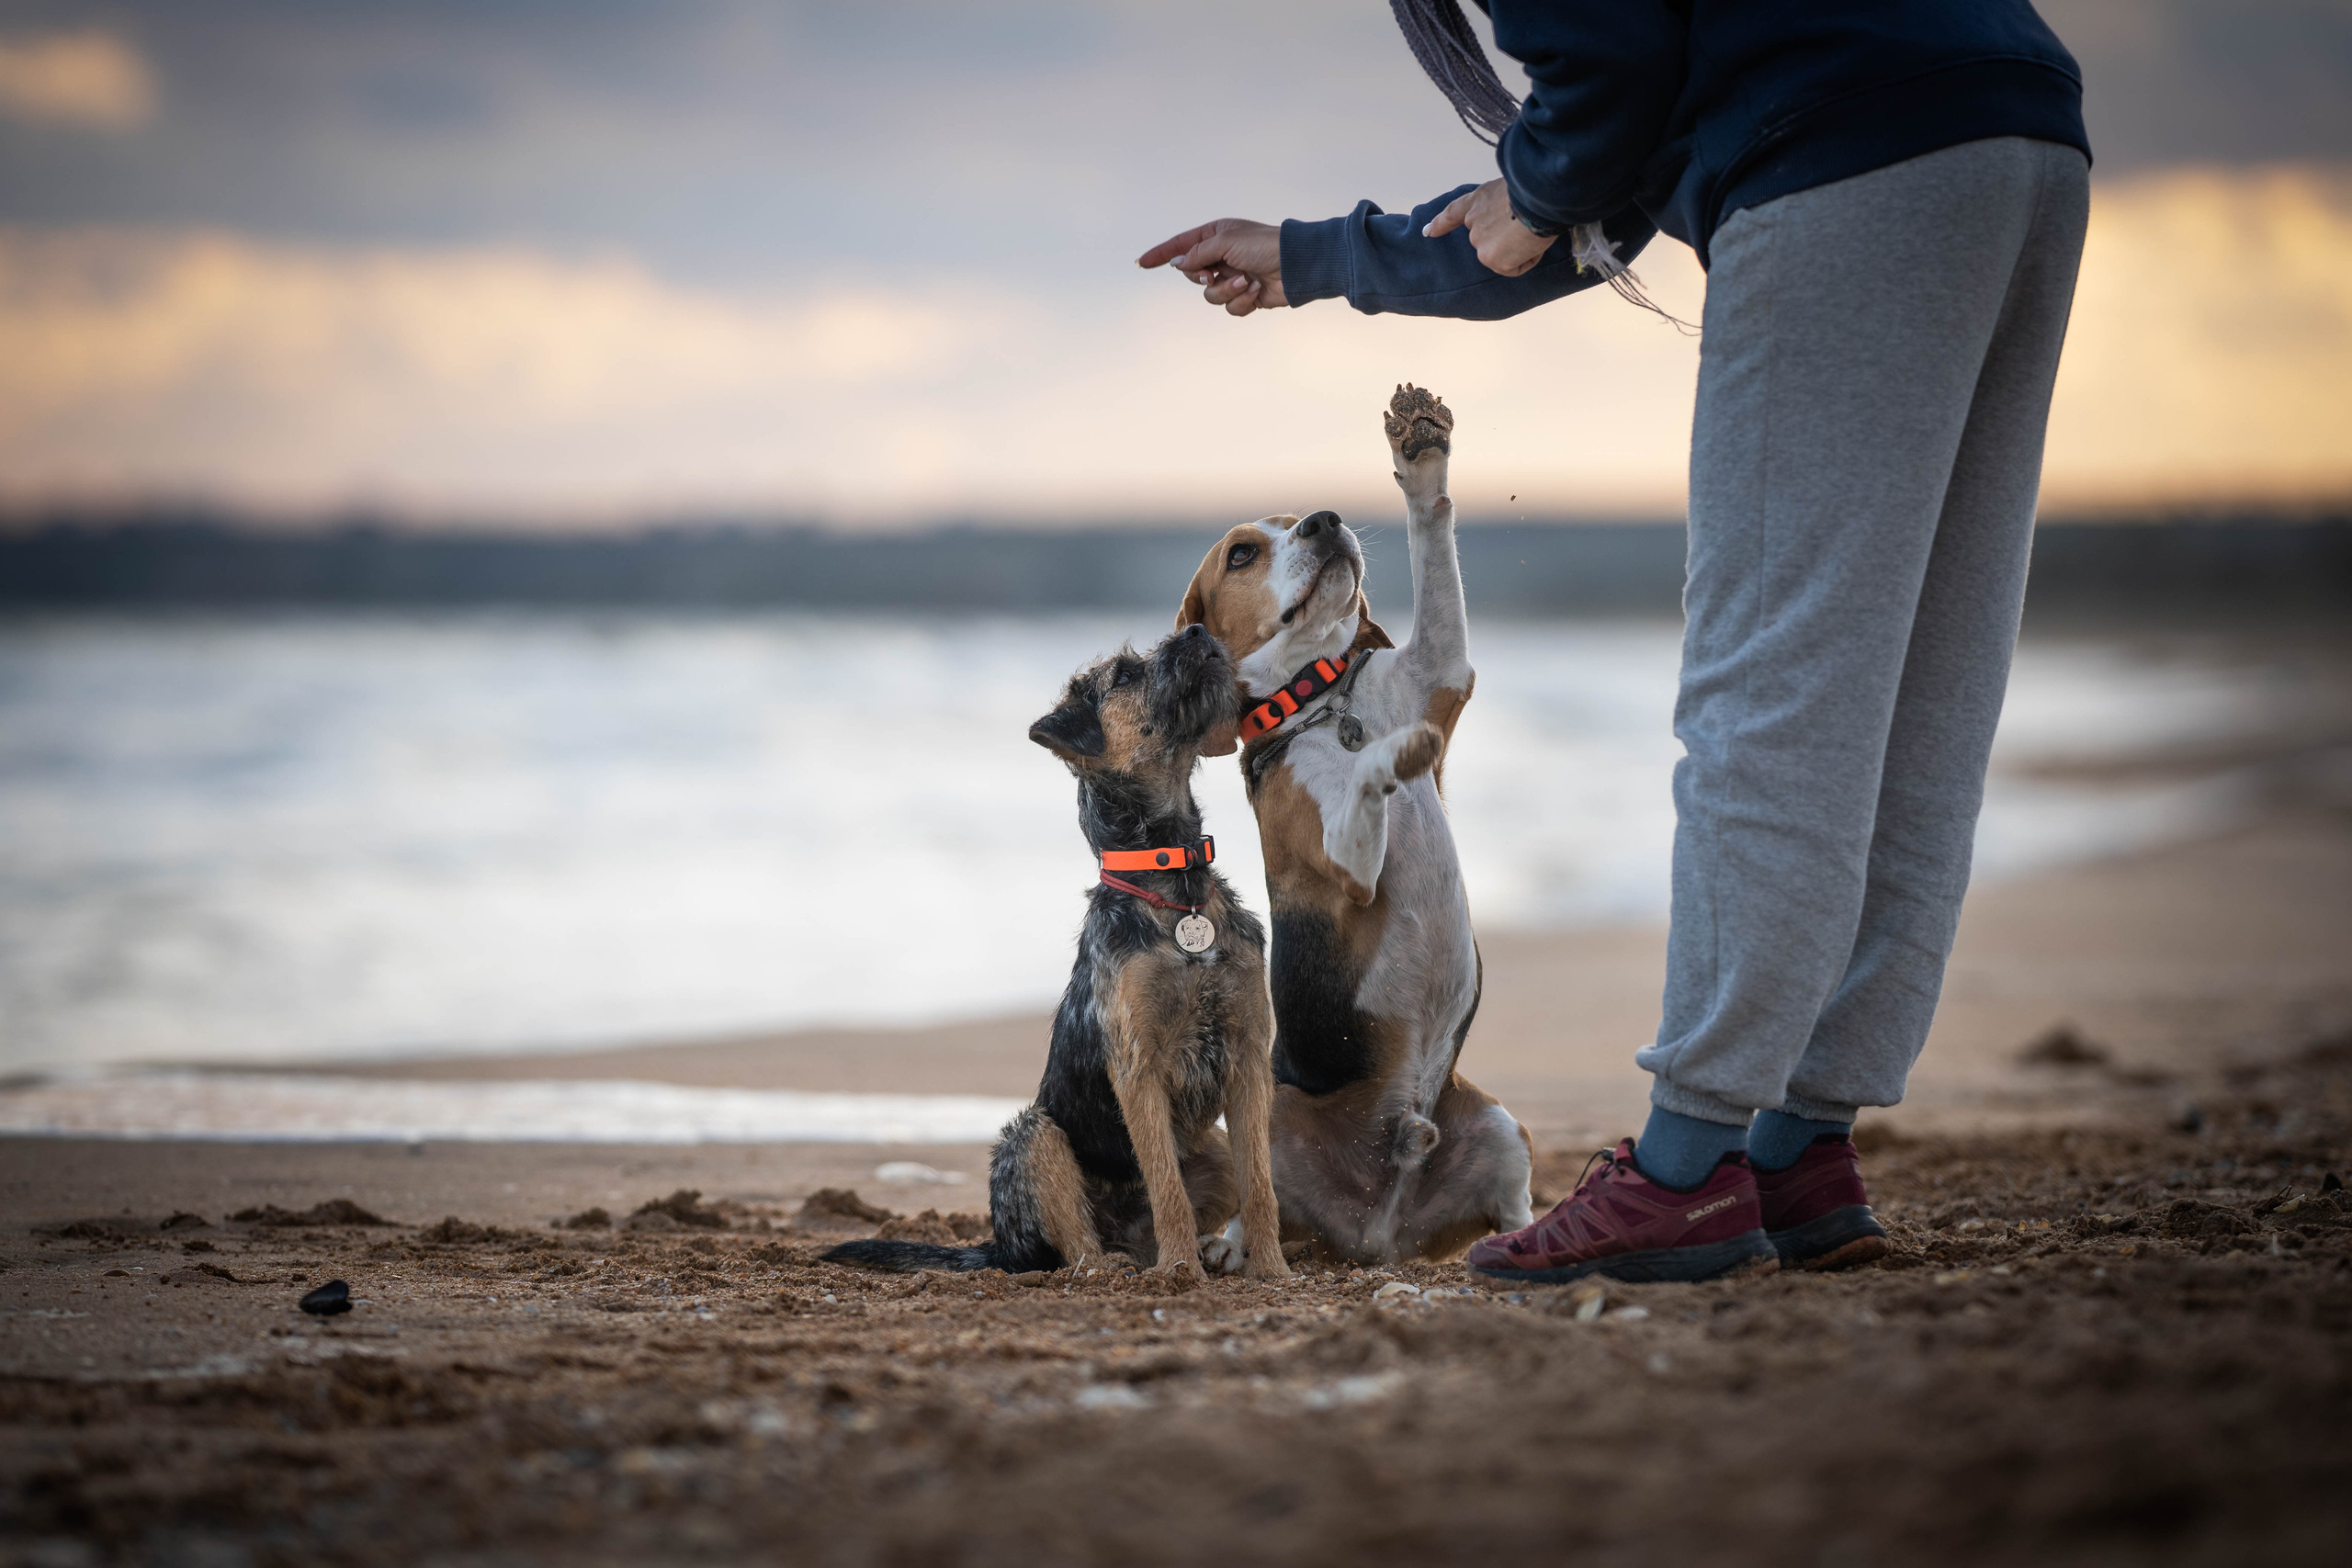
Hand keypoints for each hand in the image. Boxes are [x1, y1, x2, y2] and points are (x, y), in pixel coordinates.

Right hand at [1137, 218, 1286, 315]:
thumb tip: (1177, 264)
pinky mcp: (1245, 296)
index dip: (1161, 255)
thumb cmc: (1264, 245)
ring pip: (1210, 295)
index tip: (1141, 263)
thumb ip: (1197, 253)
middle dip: (1202, 277)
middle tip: (1214, 273)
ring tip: (1246, 282)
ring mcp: (1232, 277)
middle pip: (1192, 275)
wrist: (1296, 266)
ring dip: (1227, 290)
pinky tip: (1256, 291)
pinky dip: (1242, 300)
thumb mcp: (1225, 242)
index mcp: (1215, 236)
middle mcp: (1221, 256)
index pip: (1180, 246)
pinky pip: (1230, 307)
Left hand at [1423, 179, 1555, 277]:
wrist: (1538, 198)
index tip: (1427, 232)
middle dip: (1508, 238)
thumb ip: (1500, 204)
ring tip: (1533, 231)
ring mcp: (1480, 243)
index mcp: (1477, 201)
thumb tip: (1512, 218)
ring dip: (1519, 248)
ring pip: (1504, 255)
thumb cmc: (1533, 188)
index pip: (1453, 214)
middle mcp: (1473, 223)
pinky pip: (1515, 267)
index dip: (1440, 224)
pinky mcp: (1492, 259)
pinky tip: (1532, 243)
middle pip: (1490, 240)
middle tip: (1528, 225)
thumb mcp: (1510, 189)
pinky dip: (1527, 259)